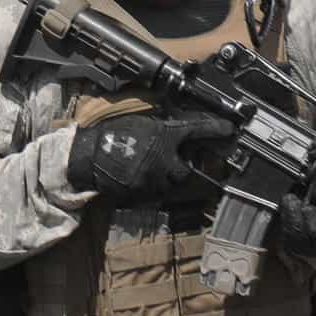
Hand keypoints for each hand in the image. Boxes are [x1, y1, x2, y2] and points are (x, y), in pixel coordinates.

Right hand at [67, 112, 234, 200]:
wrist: (85, 156)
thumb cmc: (110, 134)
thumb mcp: (138, 120)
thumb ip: (161, 124)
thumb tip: (178, 122)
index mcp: (164, 136)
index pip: (197, 130)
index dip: (216, 129)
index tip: (230, 129)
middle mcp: (165, 160)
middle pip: (186, 168)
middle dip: (181, 164)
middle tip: (171, 156)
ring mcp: (155, 180)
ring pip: (171, 182)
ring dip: (166, 176)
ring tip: (151, 166)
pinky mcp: (144, 194)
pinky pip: (155, 191)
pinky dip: (152, 185)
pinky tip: (140, 176)